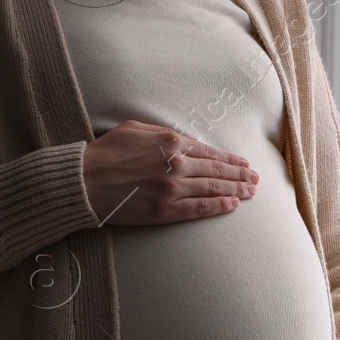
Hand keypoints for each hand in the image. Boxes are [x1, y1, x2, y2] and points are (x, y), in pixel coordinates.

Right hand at [82, 120, 257, 224]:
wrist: (83, 182)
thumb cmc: (105, 153)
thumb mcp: (135, 129)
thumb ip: (163, 133)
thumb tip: (183, 139)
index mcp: (170, 142)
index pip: (208, 151)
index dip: (229, 158)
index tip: (242, 163)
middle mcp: (176, 164)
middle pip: (216, 170)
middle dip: (239, 175)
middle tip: (255, 178)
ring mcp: (171, 189)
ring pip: (212, 189)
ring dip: (235, 190)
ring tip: (250, 191)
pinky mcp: (164, 211)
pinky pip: (198, 209)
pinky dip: (218, 206)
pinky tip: (232, 205)